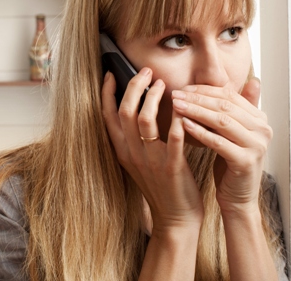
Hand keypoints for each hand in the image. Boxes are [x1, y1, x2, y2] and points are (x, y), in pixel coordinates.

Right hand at [102, 69, 203, 232]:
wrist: (175, 218)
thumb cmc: (161, 185)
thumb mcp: (140, 160)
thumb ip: (136, 137)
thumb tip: (137, 108)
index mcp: (122, 150)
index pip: (107, 116)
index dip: (107, 93)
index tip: (112, 73)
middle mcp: (132, 153)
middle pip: (125, 111)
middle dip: (134, 86)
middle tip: (146, 71)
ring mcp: (150, 161)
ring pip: (144, 121)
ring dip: (153, 98)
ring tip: (163, 84)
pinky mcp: (172, 168)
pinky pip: (173, 140)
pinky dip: (178, 122)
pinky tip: (183, 109)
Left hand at [171, 78, 271, 215]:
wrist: (238, 198)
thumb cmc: (230, 163)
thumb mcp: (231, 133)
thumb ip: (233, 109)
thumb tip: (247, 79)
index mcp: (260, 119)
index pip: (229, 95)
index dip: (205, 90)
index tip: (183, 88)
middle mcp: (263, 129)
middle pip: (225, 106)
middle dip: (197, 98)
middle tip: (175, 94)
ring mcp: (256, 145)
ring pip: (221, 121)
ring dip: (196, 111)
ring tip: (176, 106)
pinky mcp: (246, 161)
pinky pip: (218, 142)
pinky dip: (200, 132)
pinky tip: (183, 125)